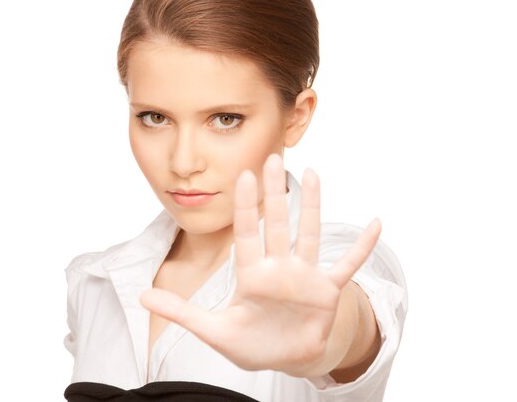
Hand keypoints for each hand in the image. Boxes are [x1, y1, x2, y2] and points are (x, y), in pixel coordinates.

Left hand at [140, 153, 381, 376]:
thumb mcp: (212, 331)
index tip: (246, 176)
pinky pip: (347, 265)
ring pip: (309, 235)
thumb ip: (181, 312)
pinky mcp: (327, 292)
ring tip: (315, 175)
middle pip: (276, 224)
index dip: (247, 206)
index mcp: (251, 275)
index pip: (247, 233)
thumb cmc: (250, 344)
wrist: (285, 359)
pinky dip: (360, 248)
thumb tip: (142, 298)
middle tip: (273, 158)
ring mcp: (304, 277)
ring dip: (313, 207)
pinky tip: (374, 224)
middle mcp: (278, 268)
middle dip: (274, 194)